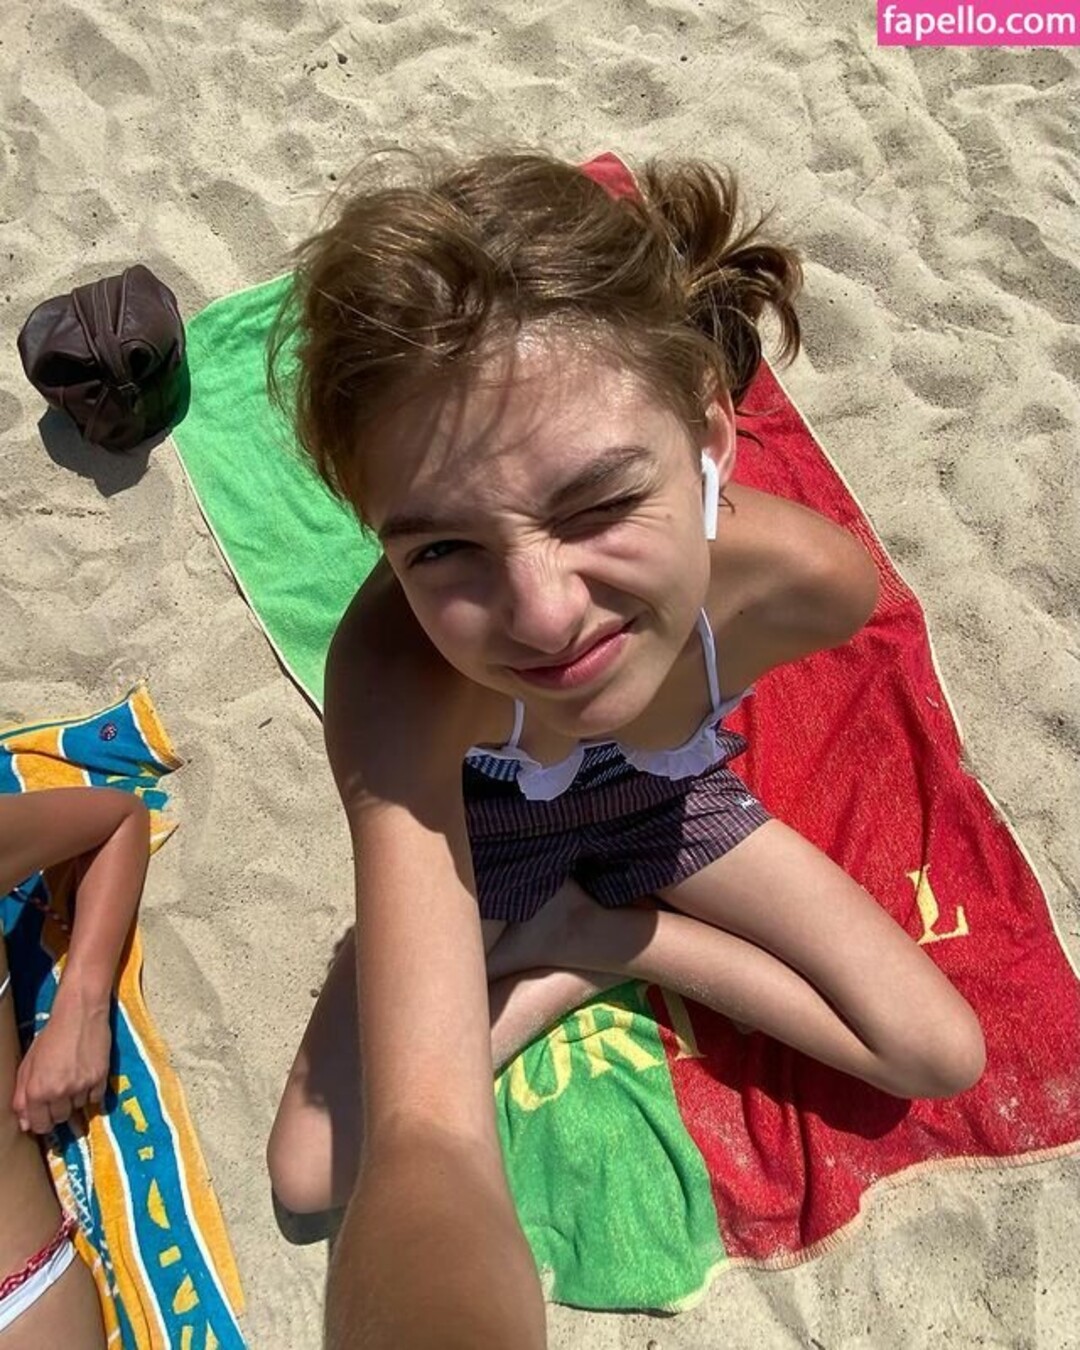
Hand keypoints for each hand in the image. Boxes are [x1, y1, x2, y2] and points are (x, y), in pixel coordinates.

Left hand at [12, 986, 111, 1133]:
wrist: (79, 1014)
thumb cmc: (51, 1036)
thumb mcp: (28, 1065)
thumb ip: (22, 1096)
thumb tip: (26, 1123)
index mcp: (36, 1090)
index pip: (39, 1125)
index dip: (42, 1122)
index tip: (46, 1115)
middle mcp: (58, 1092)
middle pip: (61, 1119)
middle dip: (59, 1109)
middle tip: (60, 1093)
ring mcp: (80, 1086)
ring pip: (79, 1109)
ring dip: (76, 1099)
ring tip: (74, 1078)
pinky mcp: (100, 1078)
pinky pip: (96, 1099)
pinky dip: (92, 1092)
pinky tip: (87, 1076)